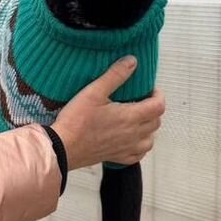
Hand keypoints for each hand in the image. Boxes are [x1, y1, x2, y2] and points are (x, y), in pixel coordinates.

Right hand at [51, 57, 165, 168]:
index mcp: (130, 117)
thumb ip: (115, 75)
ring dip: (148, 129)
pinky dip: (139, 147)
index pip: (158, 106)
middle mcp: (132, 134)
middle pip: (156, 122)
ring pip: (149, 140)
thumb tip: (132, 62)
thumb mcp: (94, 91)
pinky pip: (137, 156)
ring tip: (137, 120)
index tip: (149, 90)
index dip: (158, 95)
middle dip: (152, 110)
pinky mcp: (116, 158)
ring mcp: (125, 148)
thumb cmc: (76, 121)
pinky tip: (130, 140)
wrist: (62, 147)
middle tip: (141, 101)